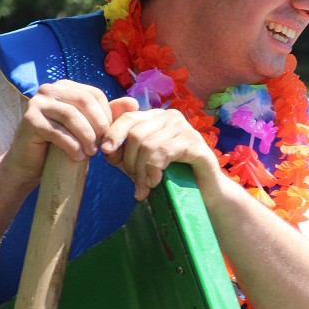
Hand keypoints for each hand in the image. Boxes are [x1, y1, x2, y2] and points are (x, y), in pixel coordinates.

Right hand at [3, 81, 138, 187]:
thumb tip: (134, 102)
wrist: (32, 165)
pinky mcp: (29, 120)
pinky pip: (57, 131)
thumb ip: (110, 115)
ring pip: (72, 116)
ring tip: (92, 153)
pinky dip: (72, 146)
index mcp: (66, 87)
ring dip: (87, 137)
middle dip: (99, 125)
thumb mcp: (90, 129)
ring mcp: (36, 103)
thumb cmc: (64, 145)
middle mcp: (49, 89)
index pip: (95, 94)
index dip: (107, 116)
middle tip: (103, 146)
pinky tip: (78, 157)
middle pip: (85, 101)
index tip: (109, 136)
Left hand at [101, 108, 219, 199]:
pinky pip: (163, 152)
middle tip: (135, 182)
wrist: (203, 191)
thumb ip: (123, 152)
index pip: (127, 117)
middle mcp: (170, 117)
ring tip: (144, 187)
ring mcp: (184, 127)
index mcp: (156, 117)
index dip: (114, 135)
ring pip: (147, 145)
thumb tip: (106, 148)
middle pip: (135, 134)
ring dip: (141, 171)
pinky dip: (154, 170)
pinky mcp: (194, 142)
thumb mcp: (140, 162)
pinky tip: (155, 182)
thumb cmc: (170, 176)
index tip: (107, 154)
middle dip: (129, 162)